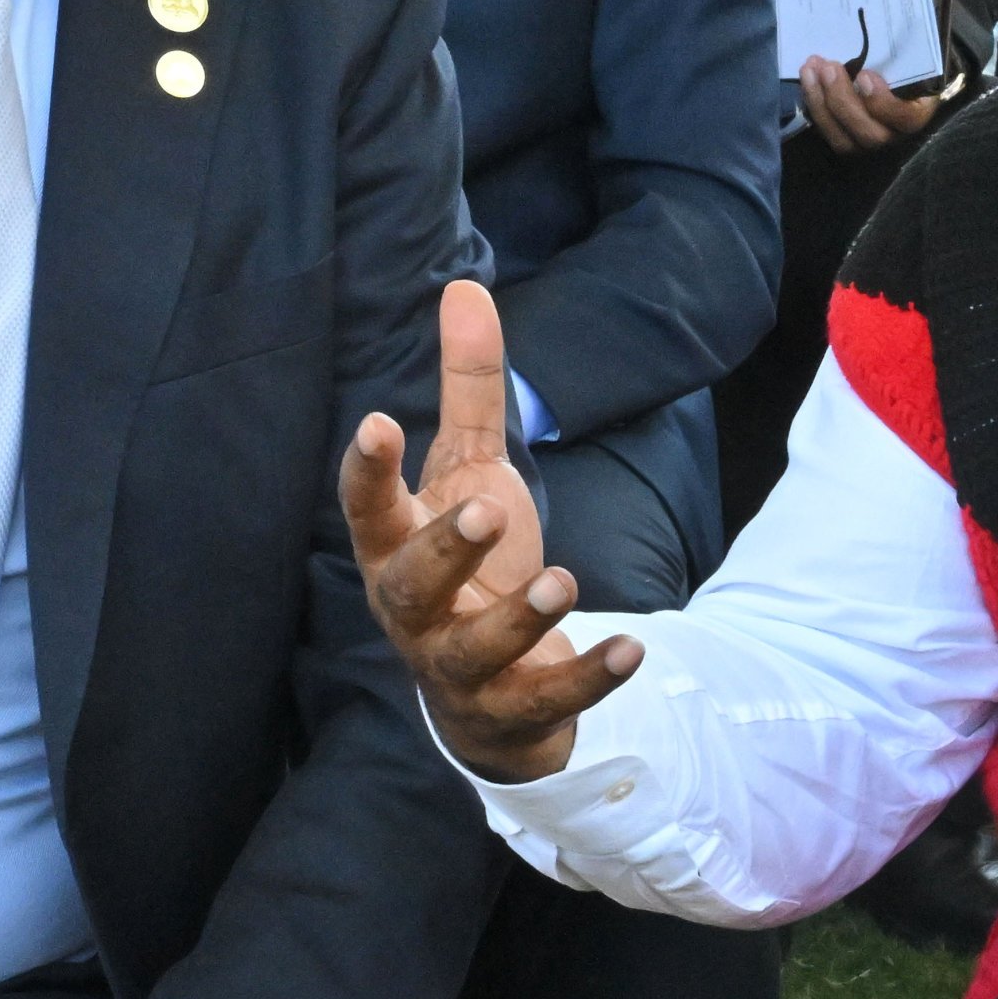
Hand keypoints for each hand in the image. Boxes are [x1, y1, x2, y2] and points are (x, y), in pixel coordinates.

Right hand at [341, 277, 640, 782]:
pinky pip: (547, 700)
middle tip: (488, 513)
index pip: (368, 512)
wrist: (490, 696)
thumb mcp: (471, 474)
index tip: (375, 422)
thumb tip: (465, 287)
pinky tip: (630, 650)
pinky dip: (587, 678)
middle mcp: (414, 614)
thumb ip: (469, 389)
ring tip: (564, 581)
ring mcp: (459, 669)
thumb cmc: (470, 568)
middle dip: (446, 552)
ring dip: (517, 618)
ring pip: (474, 651)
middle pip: (410, 586)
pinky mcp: (512, 710)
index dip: (368, 473)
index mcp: (396, 550)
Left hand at [798, 55, 942, 153]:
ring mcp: (868, 142)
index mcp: (918, 112)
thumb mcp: (913, 56)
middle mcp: (895, 134)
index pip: (906, 118)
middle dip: (843, 100)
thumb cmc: (908, 64)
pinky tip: (808, 78)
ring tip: (810, 70)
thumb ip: (903, 50)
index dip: (883, 102)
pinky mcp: (846, 139)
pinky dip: (814, 104)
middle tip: (828, 67)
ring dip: (821, 102)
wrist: (895, 76)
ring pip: (843, 140)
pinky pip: (827, 131)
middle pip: (870, 134)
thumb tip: (894, 19)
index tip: (865, 75)